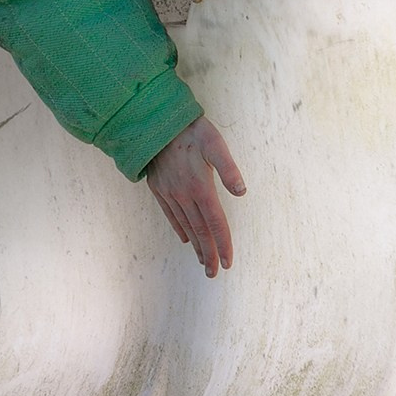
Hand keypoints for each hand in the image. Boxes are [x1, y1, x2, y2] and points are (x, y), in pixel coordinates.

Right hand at [144, 116, 247, 275]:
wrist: (153, 121)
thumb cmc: (190, 130)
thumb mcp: (214, 143)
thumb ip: (228, 168)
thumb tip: (242, 192)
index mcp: (201, 187)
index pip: (216, 223)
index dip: (223, 244)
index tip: (228, 262)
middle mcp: (184, 195)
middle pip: (201, 231)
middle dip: (209, 254)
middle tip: (215, 273)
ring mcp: (170, 193)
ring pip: (186, 226)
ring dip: (196, 246)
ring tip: (204, 262)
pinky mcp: (159, 189)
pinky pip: (170, 215)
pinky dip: (179, 229)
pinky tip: (185, 239)